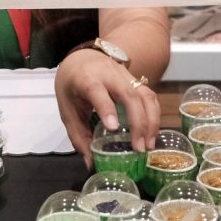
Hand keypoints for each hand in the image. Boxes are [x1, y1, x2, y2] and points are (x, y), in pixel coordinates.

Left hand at [55, 49, 160, 168]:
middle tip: (139, 148)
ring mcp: (125, 74)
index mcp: (86, 79)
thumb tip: (90, 163)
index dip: (106, 107)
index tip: (113, 128)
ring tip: (149, 144)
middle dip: (138, 121)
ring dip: (151, 120)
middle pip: (129, 94)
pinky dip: (154, 114)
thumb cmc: (71, 84)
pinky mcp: (135, 79)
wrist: (81, 57)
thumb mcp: (66, 108)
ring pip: (145, 94)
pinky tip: (152, 133)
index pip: (97, 90)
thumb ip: (78, 135)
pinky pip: (149, 95)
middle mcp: (108, 73)